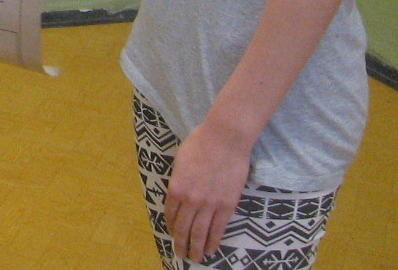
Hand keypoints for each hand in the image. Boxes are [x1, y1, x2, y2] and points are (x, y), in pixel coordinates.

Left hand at [164, 121, 251, 262]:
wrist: (225, 139)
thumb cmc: (200, 143)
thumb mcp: (180, 161)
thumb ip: (179, 180)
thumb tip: (179, 193)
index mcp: (176, 187)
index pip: (170, 213)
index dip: (170, 226)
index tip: (172, 233)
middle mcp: (190, 199)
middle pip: (183, 228)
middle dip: (181, 243)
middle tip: (181, 254)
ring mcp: (209, 204)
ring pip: (200, 232)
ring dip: (196, 247)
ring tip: (195, 258)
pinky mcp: (227, 205)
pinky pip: (218, 228)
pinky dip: (214, 241)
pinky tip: (212, 249)